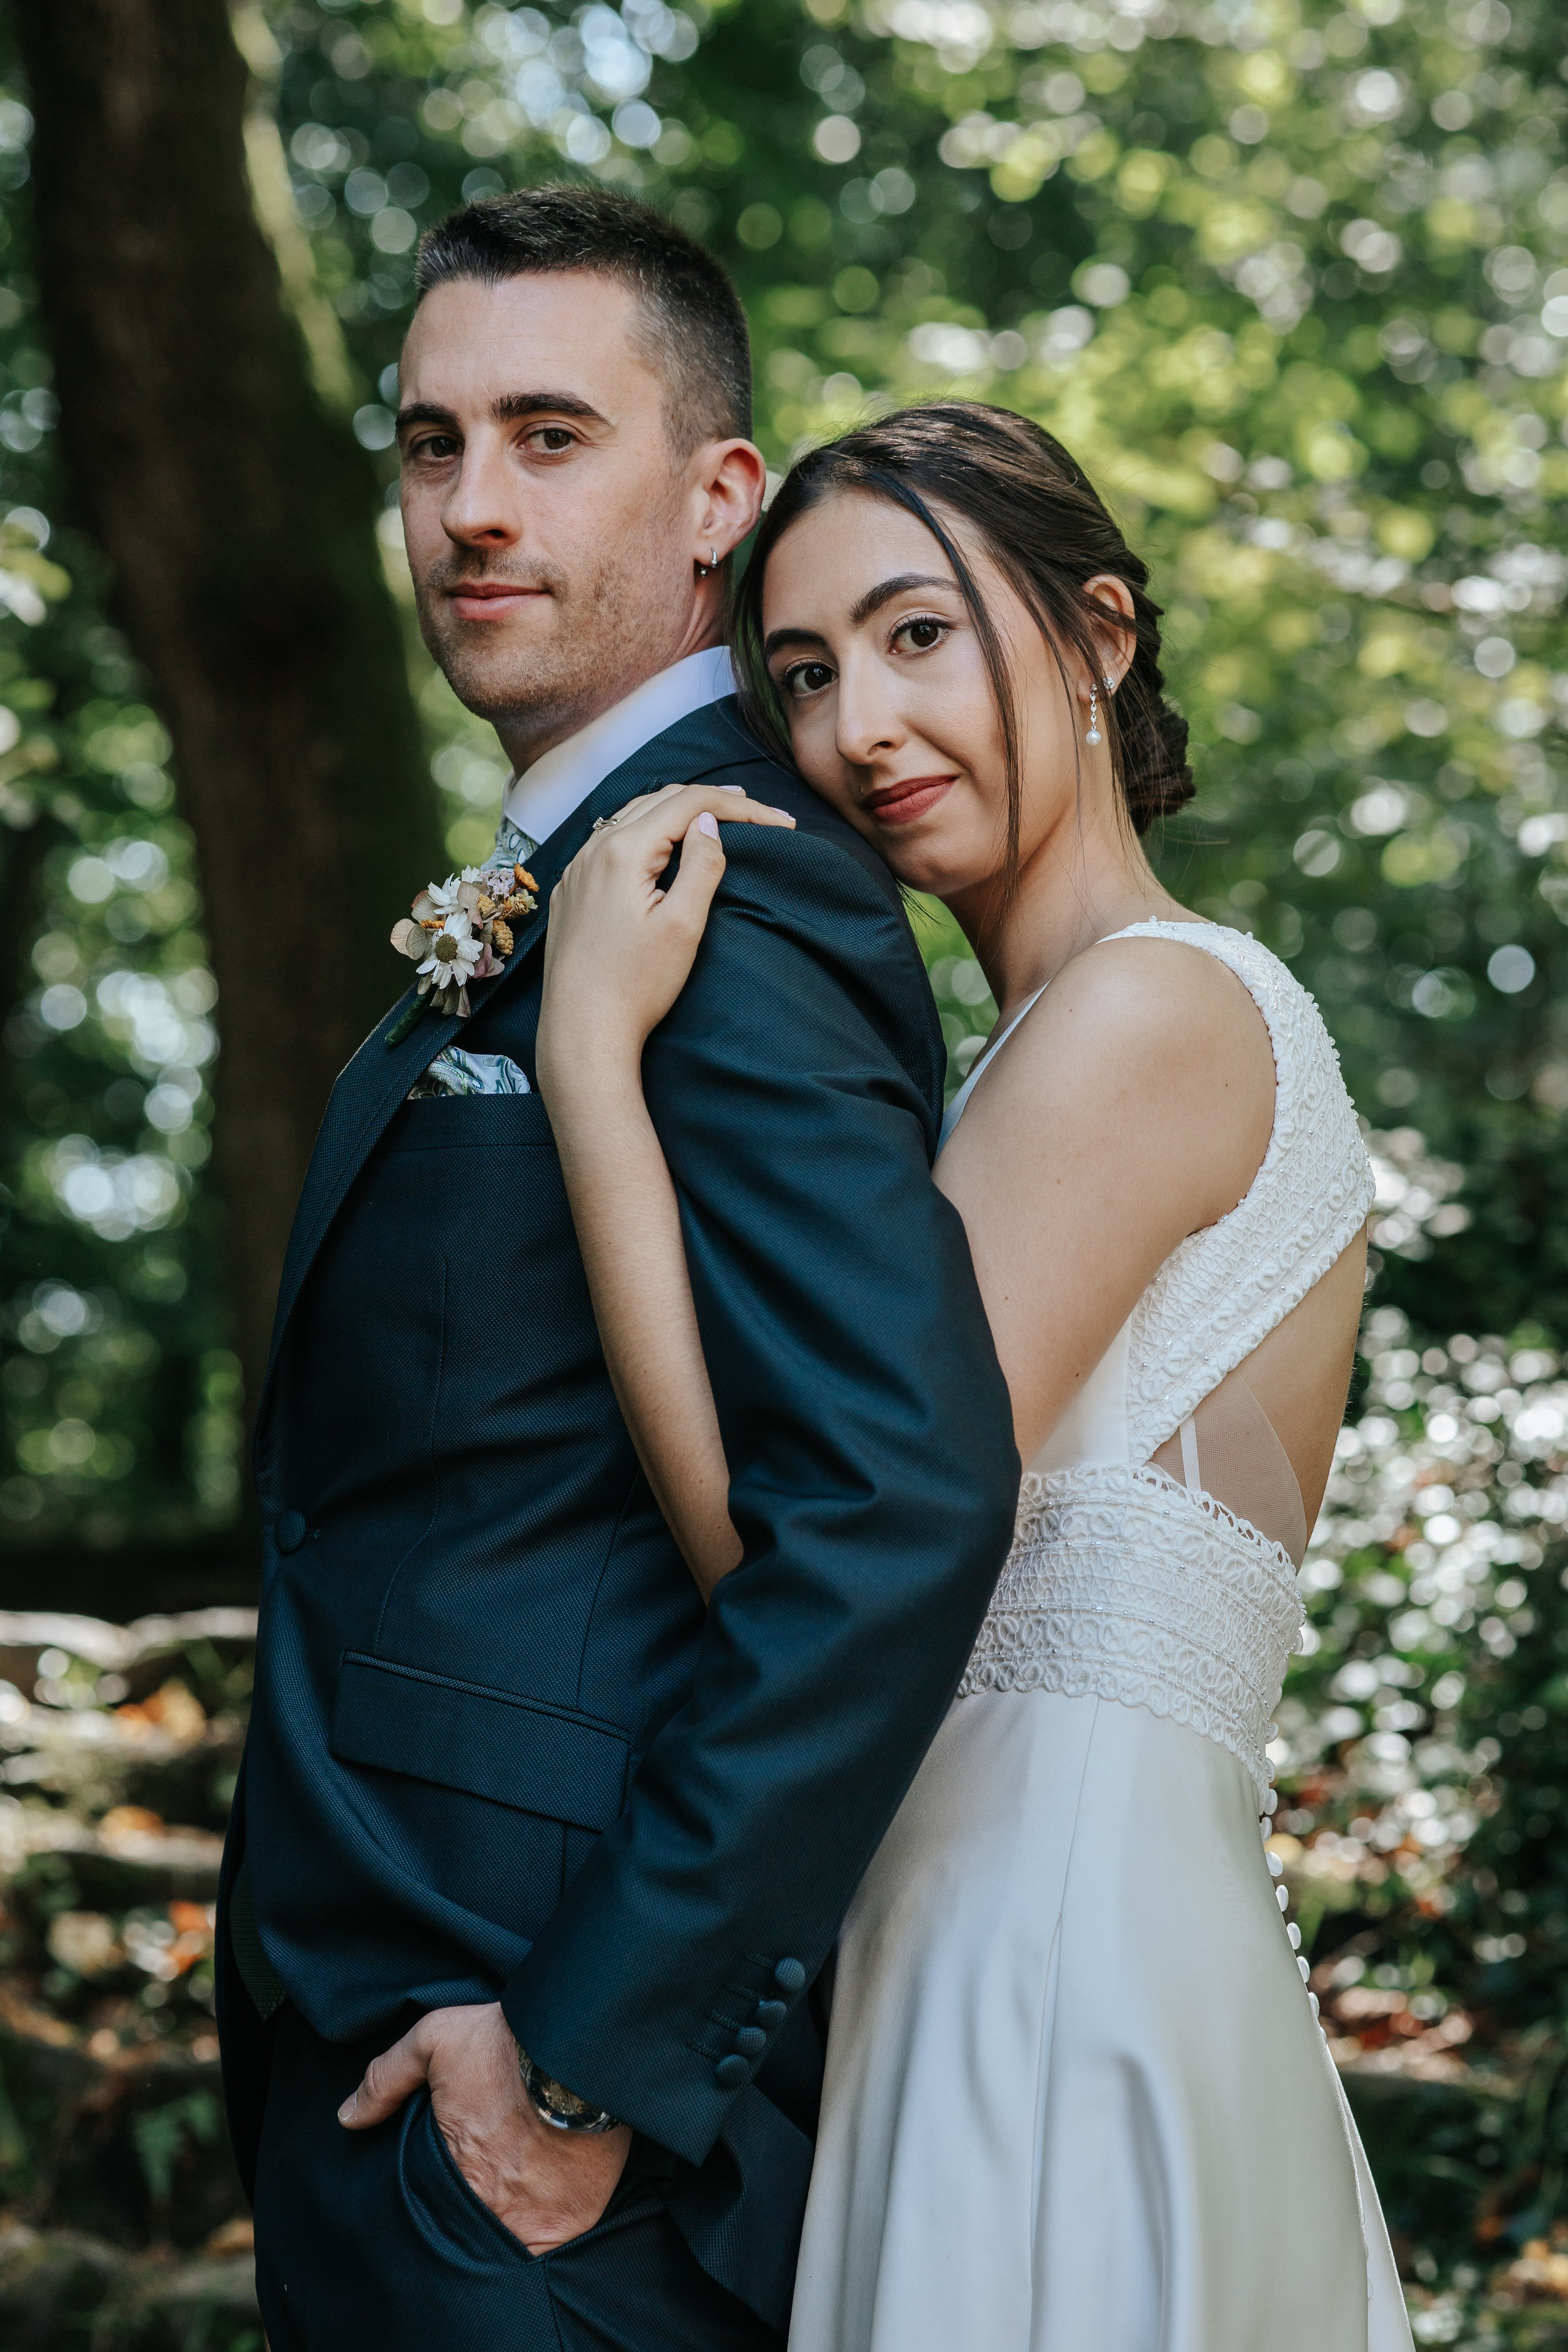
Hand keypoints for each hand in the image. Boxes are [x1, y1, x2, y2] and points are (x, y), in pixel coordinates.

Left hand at [338, 2001, 631, 2253]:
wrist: (582, 2046)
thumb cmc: (507, 2042)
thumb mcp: (434, 2040)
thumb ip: (386, 2079)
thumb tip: (348, 2117)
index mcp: (454, 2174)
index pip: (430, 2216)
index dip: (432, 2212)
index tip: (435, 2204)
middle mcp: (492, 2208)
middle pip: (469, 2238)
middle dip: (465, 2231)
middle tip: (469, 2211)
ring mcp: (538, 2218)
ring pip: (510, 2249)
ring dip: (504, 2238)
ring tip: (501, 2220)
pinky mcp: (578, 2215)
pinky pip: (554, 2248)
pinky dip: (544, 2239)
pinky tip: (537, 2220)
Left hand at [537, 783, 794, 1109]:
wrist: (582, 1032)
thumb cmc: (636, 987)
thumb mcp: (683, 925)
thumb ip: (702, 866)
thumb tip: (709, 824)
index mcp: (623, 850)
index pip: (689, 803)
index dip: (741, 806)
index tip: (781, 823)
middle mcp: (593, 849)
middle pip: (660, 801)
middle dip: (712, 801)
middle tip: (758, 811)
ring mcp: (576, 869)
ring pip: (632, 817)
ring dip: (677, 812)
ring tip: (717, 818)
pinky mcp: (570, 891)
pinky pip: (610, 842)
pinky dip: (646, 833)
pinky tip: (663, 847)